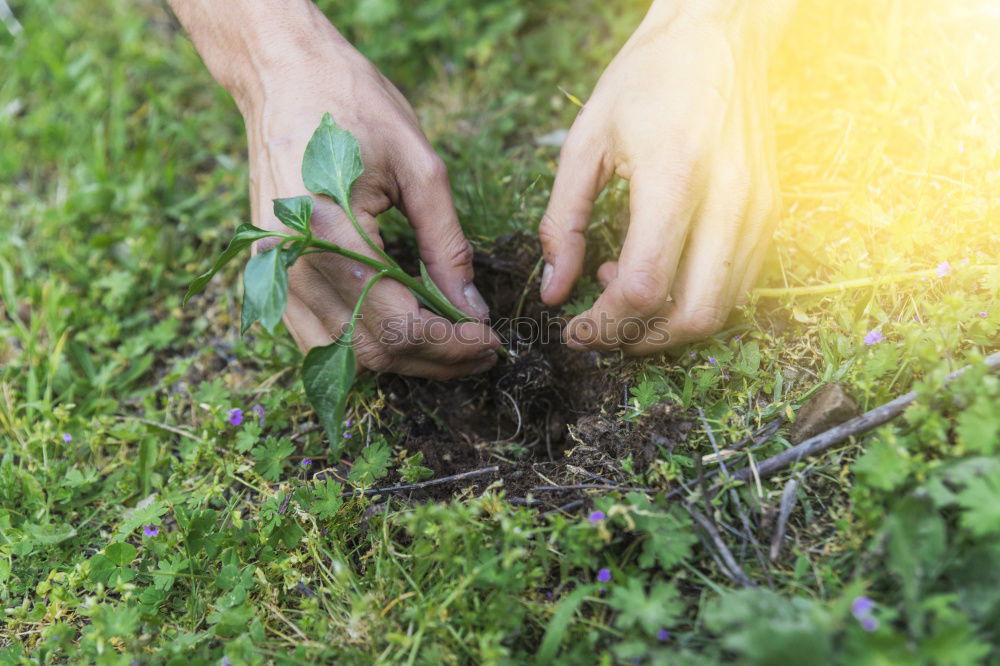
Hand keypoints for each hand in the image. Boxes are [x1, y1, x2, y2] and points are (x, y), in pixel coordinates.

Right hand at [171, 1, 498, 378]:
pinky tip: (404, 334)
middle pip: (374, 350)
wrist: (284, 77)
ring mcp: (274, 276)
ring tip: (451, 346)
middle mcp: (293, 265)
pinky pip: (318, 339)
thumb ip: (447, 246)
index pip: (399, 322)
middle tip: (482, 349)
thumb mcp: (420, 167)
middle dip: (436, 358)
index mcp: (330, 231)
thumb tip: (471, 309)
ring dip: (403, 361)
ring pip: (345, 354)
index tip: (491, 340)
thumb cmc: (354, 106)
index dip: (451, 343)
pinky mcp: (269, 277)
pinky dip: (364, 348)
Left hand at [538, 1, 792, 353]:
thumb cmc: (646, 80)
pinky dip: (693, 298)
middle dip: (639, 339)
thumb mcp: (585, 143)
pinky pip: (736, 285)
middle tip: (600, 327)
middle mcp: (728, 199)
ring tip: (621, 283)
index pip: (644, 285)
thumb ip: (563, 222)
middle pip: (693, 315)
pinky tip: (657, 267)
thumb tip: (554, 291)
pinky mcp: (769, 213)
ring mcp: (757, 210)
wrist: (719, 36)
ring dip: (667, 322)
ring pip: (721, 310)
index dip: (605, 325)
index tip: (574, 331)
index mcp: (675, 175)